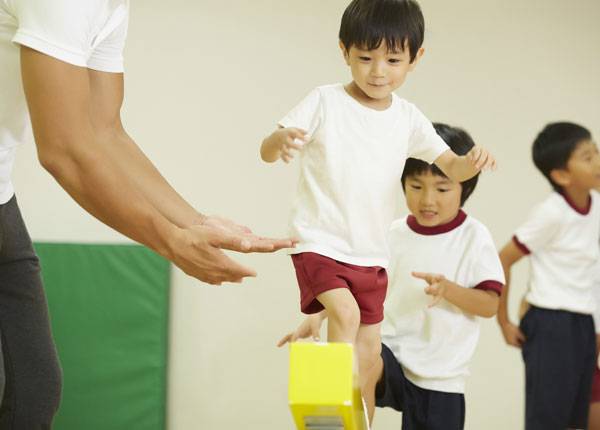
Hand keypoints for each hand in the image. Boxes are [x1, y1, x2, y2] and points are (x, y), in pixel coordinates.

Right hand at [168, 216, 297, 284]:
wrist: (171, 243)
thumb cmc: (193, 236)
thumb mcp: (215, 235)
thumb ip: (233, 241)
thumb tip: (249, 246)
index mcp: (220, 263)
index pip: (238, 270)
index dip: (247, 271)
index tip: (254, 273)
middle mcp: (213, 272)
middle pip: (230, 276)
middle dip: (240, 275)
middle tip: (248, 275)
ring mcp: (203, 274)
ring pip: (220, 279)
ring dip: (230, 278)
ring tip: (237, 279)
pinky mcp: (195, 274)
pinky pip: (209, 280)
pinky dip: (216, 280)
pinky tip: (217, 281)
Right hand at [276, 127, 306, 162]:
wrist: (277, 136)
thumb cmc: (288, 133)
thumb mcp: (294, 129)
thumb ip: (300, 131)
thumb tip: (307, 132)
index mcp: (289, 133)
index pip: (295, 134)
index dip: (300, 137)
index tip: (306, 140)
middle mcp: (285, 139)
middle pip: (289, 142)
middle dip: (294, 146)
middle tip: (301, 148)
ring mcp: (282, 145)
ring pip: (284, 149)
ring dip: (288, 153)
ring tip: (293, 156)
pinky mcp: (281, 150)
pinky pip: (282, 155)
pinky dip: (284, 158)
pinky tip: (288, 161)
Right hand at [277, 314, 323, 346]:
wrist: (315, 316)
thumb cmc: (315, 321)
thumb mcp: (316, 327)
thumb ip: (316, 333)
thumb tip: (316, 341)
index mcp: (301, 329)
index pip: (295, 336)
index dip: (292, 341)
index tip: (291, 346)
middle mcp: (298, 331)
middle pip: (288, 335)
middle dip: (283, 340)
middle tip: (278, 345)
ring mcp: (299, 332)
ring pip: (291, 337)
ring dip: (286, 341)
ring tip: (281, 346)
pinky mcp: (302, 333)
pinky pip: (295, 338)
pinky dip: (292, 342)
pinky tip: (293, 346)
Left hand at [412, 271, 446, 307]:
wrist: (444, 286)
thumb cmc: (434, 279)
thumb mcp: (428, 276)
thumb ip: (420, 275)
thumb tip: (412, 273)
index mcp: (438, 278)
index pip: (439, 277)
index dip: (438, 277)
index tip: (437, 276)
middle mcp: (439, 285)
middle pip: (436, 287)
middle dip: (432, 288)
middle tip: (426, 289)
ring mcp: (439, 291)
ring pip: (434, 292)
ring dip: (430, 292)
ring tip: (426, 290)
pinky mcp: (438, 296)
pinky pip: (436, 301)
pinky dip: (432, 304)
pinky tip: (429, 306)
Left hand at [466, 145, 497, 170]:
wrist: (474, 161)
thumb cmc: (471, 158)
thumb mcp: (468, 157)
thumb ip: (469, 156)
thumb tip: (471, 158)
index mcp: (478, 147)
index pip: (478, 150)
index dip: (475, 156)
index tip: (472, 163)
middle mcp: (484, 150)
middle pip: (485, 153)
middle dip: (481, 161)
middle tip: (476, 167)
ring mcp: (489, 154)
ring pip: (491, 157)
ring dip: (487, 163)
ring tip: (484, 169)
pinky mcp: (493, 160)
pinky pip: (496, 162)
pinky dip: (495, 165)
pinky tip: (492, 170)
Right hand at [499, 321, 525, 347]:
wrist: (504, 323)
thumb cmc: (511, 328)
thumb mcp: (519, 333)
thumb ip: (523, 338)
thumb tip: (527, 342)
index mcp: (512, 343)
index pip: (520, 347)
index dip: (525, 345)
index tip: (528, 342)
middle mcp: (509, 344)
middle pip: (517, 345)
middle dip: (521, 342)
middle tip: (526, 338)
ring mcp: (507, 341)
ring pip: (515, 342)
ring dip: (518, 340)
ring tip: (521, 336)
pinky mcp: (506, 338)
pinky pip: (512, 340)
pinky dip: (515, 338)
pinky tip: (517, 334)